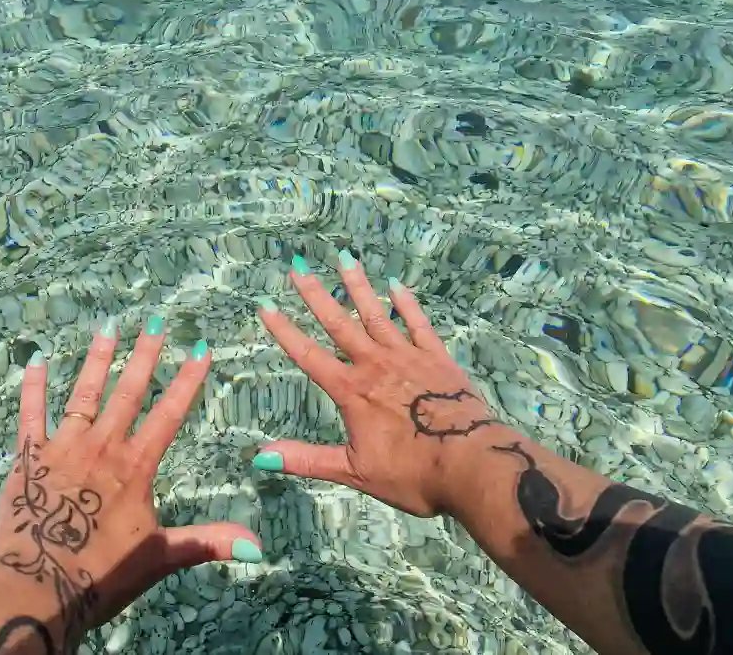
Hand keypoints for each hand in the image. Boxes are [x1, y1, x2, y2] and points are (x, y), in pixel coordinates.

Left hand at [0, 319, 260, 651]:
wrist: (36, 587)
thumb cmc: (100, 576)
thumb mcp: (159, 559)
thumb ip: (206, 543)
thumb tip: (259, 547)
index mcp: (136, 467)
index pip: (168, 415)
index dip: (187, 382)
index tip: (200, 350)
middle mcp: (102, 448)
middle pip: (127, 393)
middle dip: (144, 356)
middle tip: (156, 322)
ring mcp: (63, 448)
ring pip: (84, 395)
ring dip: (97, 362)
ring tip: (108, 329)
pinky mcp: (28, 459)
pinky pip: (31, 415)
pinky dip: (33, 388)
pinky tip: (36, 362)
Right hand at [252, 253, 496, 517]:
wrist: (472, 464)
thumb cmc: (412, 474)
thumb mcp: (354, 471)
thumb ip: (307, 459)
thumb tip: (261, 455)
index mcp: (351, 391)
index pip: (309, 356)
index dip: (285, 331)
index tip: (266, 305)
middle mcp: (375, 365)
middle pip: (339, 324)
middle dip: (316, 295)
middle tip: (298, 267)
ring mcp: (408, 357)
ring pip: (376, 314)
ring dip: (359, 287)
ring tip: (345, 259)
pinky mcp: (437, 358)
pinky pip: (419, 323)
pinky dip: (407, 304)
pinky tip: (397, 286)